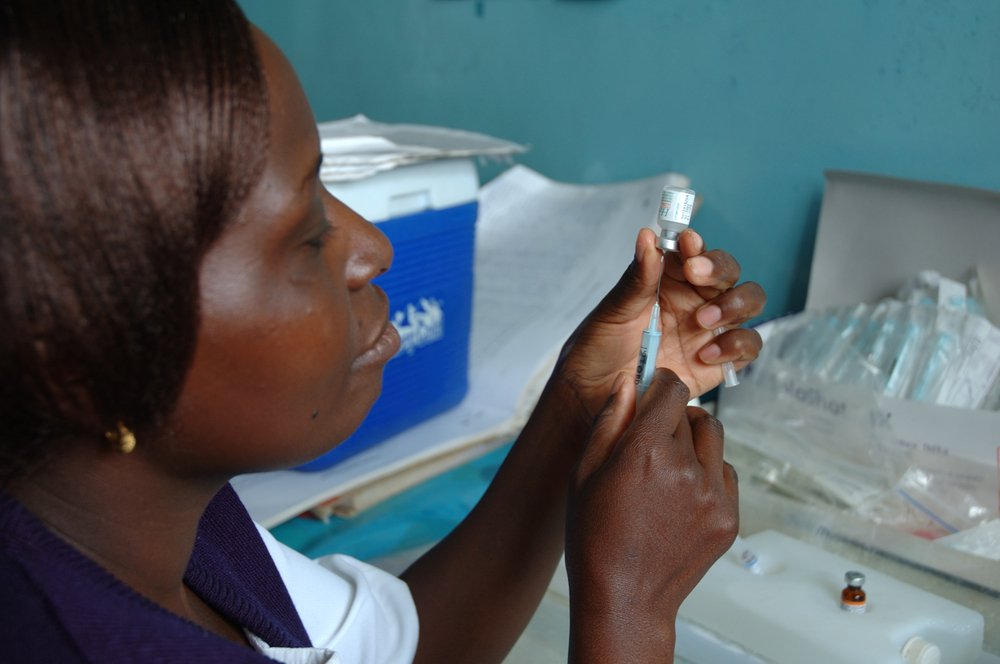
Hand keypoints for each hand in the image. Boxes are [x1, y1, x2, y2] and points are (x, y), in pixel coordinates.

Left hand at [551, 227, 764, 426]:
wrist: (595, 397)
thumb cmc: (599, 350)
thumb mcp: (613, 312)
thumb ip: (637, 278)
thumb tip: (647, 236)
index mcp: (669, 281)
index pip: (694, 252)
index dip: (696, 245)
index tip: (687, 243)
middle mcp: (695, 301)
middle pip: (729, 272)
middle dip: (719, 268)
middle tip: (696, 274)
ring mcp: (710, 330)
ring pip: (748, 302)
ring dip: (733, 304)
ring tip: (703, 320)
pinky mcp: (719, 362)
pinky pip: (748, 346)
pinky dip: (737, 344)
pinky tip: (706, 354)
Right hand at [565, 369, 738, 659]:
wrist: (624, 599)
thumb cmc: (594, 536)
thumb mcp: (584, 472)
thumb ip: (609, 420)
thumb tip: (629, 381)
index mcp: (646, 452)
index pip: (671, 390)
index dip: (660, 383)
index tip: (652, 388)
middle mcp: (687, 468)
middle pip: (692, 413)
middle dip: (671, 417)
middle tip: (649, 438)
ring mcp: (713, 495)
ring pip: (714, 438)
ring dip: (693, 440)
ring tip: (667, 466)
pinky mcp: (729, 517)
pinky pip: (726, 473)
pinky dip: (707, 472)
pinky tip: (680, 495)